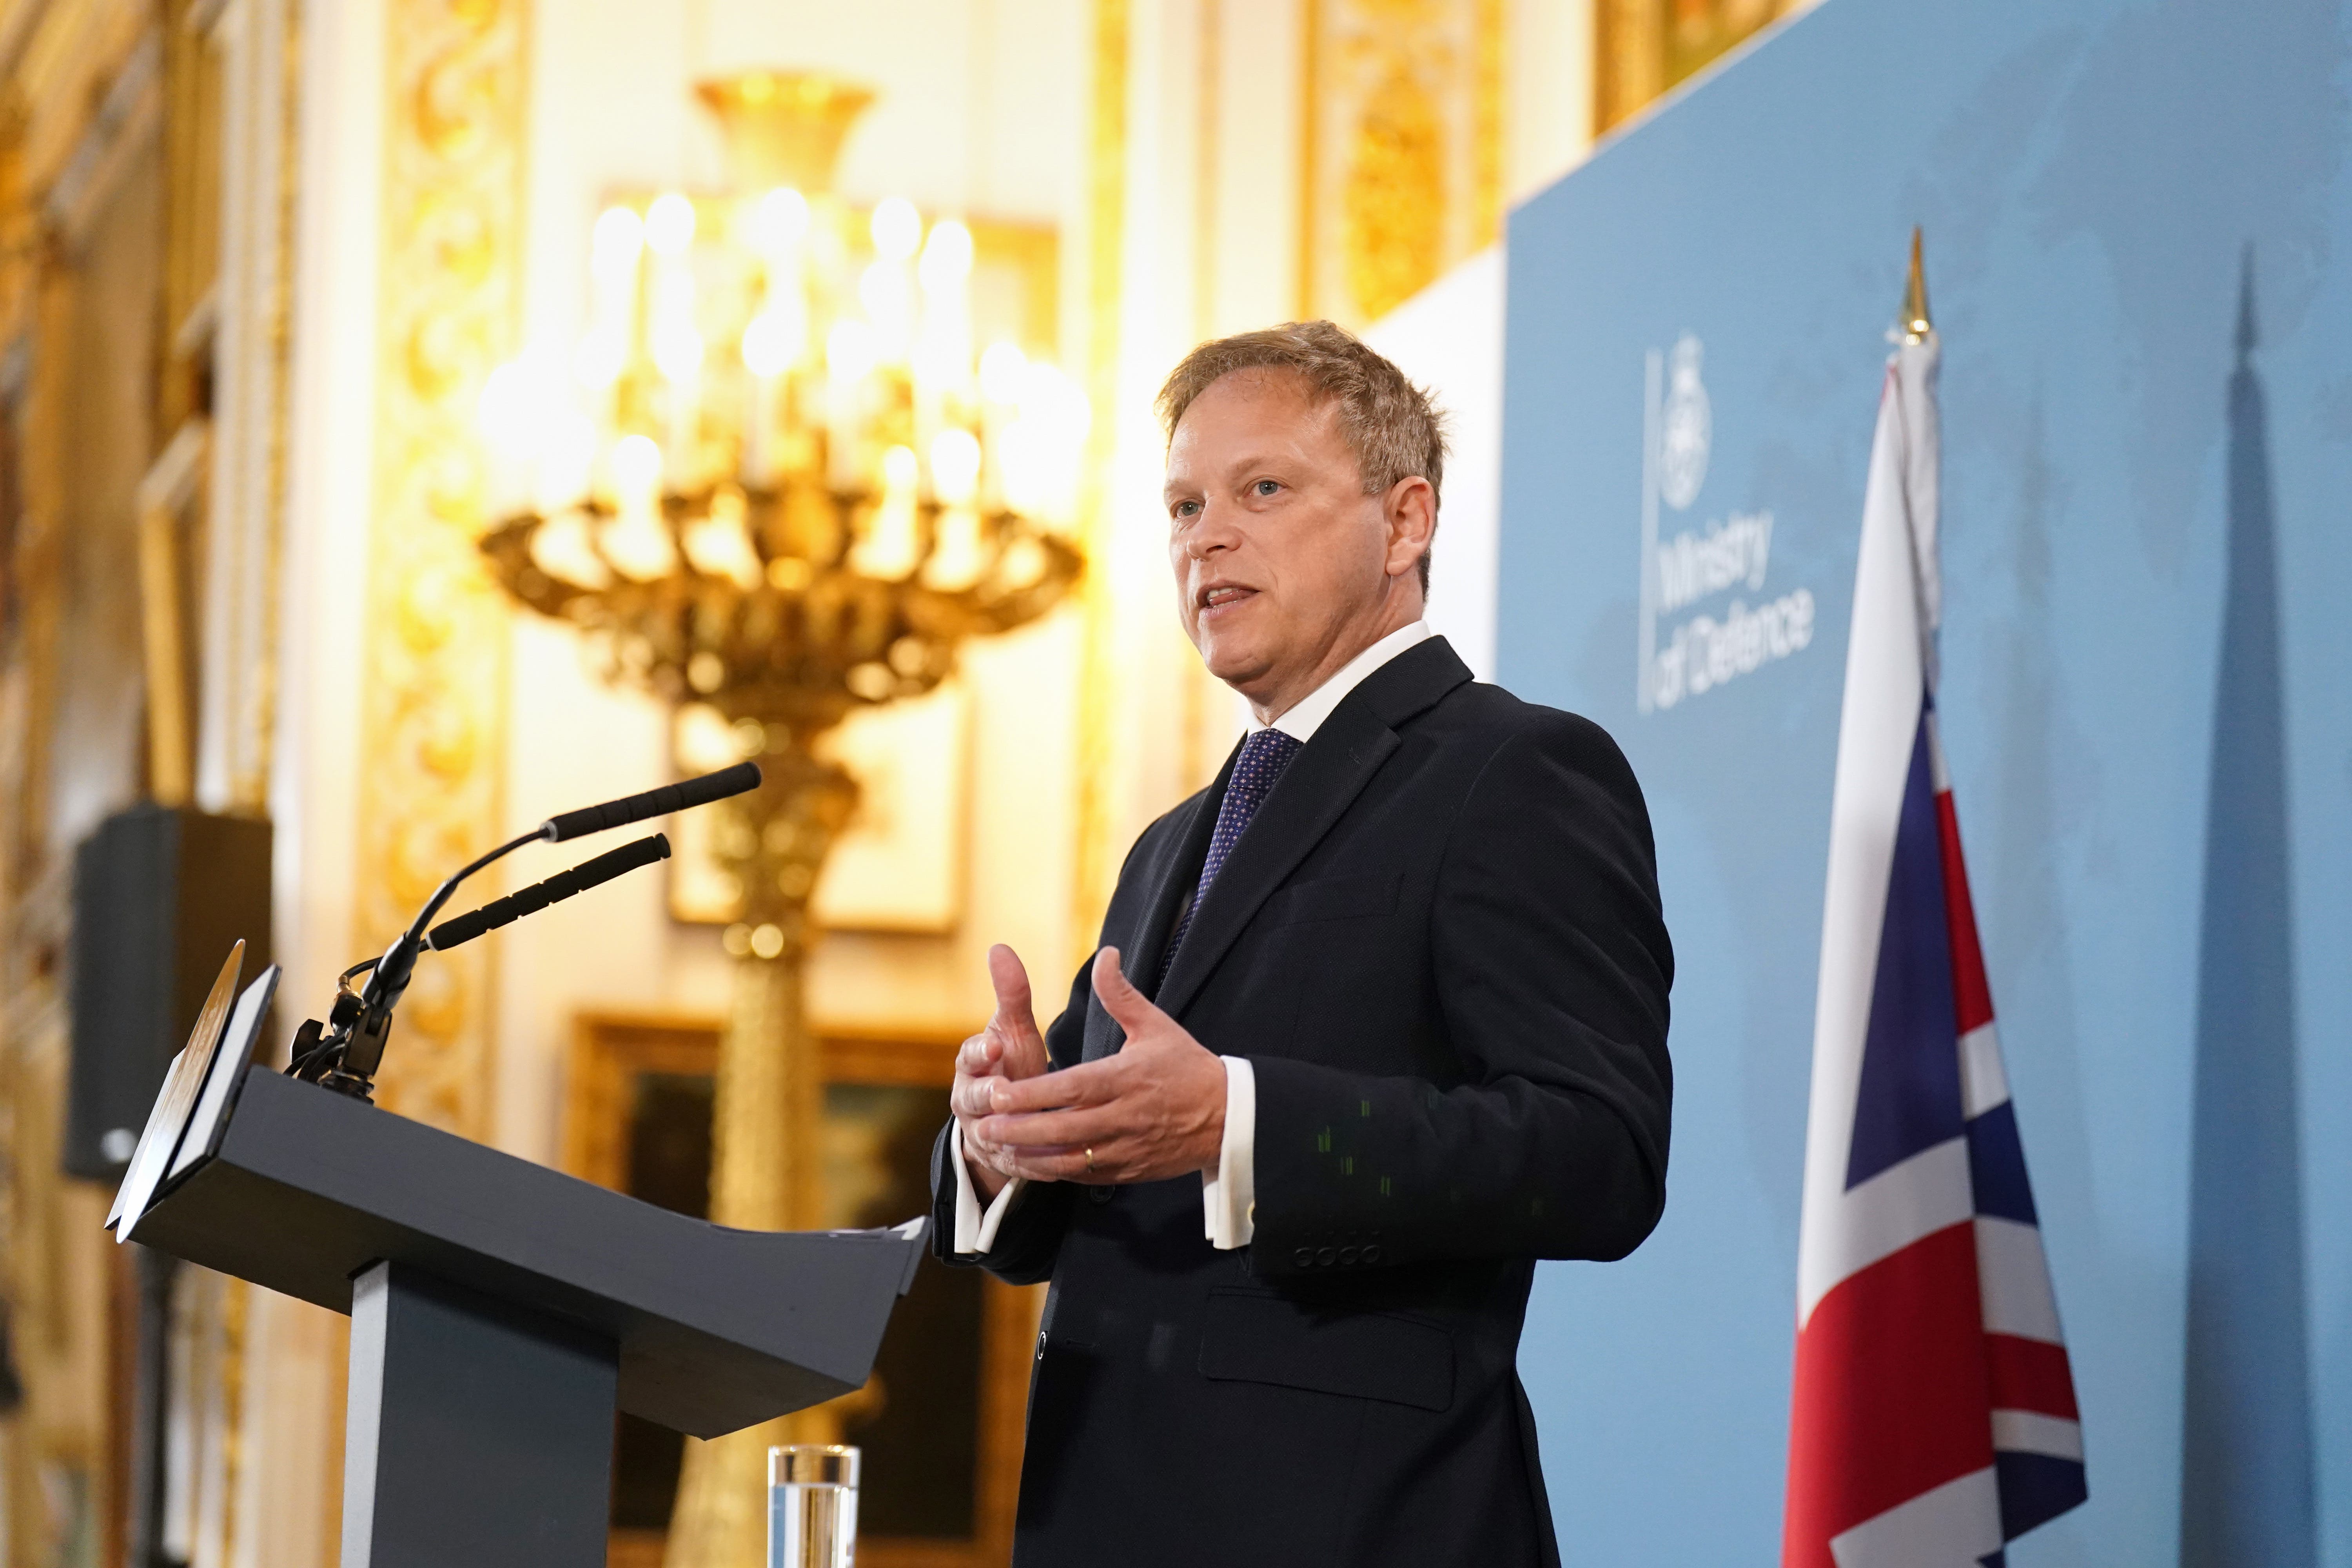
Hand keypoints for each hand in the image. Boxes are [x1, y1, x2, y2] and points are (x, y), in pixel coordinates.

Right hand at [951, 945, 1052, 1196]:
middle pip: (974, 1098)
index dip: (980, 1050)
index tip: (996, 1043)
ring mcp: (983, 1133)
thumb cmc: (1009, 1063)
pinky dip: (1032, 1163)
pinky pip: (1016, 1164)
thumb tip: (999, 947)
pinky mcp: (1003, 1161)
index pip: (969, 1056)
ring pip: (992, 1134)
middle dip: (988, 1094)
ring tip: (1026, 1129)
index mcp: (972, 1066)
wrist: (1005, 1115)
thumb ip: (1011, 994)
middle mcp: (970, 1101)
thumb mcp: (1012, 1030)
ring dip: (1008, 1133)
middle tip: (1003, 1090)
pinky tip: (1053, 1161)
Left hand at [973, 946, 1226, 1184]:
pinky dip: (1056, 1174)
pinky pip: (1086, 1177)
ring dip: (1030, 1156)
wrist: (1229, 1117)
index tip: (998, 1092)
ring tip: (996, 1149)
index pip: (1069, 1088)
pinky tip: (1031, 1166)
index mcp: (1125, 1078)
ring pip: (1070, 1159)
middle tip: (981, 1125)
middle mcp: (1123, 1116)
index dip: (1031, 1094)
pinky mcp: (1130, 1170)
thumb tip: (1105, 954)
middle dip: (1019, 1129)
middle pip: (1062, 1127)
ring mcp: (1126, 1147)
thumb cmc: (1188, 1067)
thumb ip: (1121, 994)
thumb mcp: (1157, 1025)